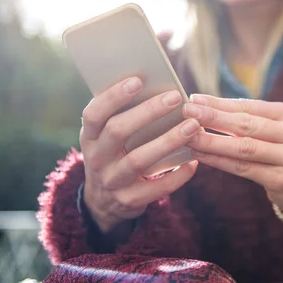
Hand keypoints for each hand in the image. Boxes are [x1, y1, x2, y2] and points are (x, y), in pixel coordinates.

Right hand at [80, 77, 200, 232]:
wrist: (104, 202)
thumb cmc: (116, 155)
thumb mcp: (107, 138)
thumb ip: (124, 116)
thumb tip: (157, 87)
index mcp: (89, 137)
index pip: (94, 114)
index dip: (113, 96)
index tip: (138, 80)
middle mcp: (96, 159)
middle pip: (118, 131)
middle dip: (148, 112)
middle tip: (175, 97)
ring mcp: (111, 182)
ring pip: (139, 160)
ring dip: (168, 141)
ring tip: (192, 126)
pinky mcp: (129, 201)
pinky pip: (156, 188)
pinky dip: (177, 175)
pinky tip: (194, 162)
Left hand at [183, 95, 282, 215]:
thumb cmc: (279, 151)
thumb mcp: (271, 130)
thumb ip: (246, 118)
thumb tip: (201, 104)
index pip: (250, 106)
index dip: (220, 103)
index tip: (194, 98)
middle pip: (246, 124)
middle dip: (213, 118)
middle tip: (187, 112)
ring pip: (243, 148)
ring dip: (212, 142)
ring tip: (189, 136)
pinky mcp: (282, 179)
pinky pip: (244, 169)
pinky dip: (220, 162)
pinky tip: (201, 156)